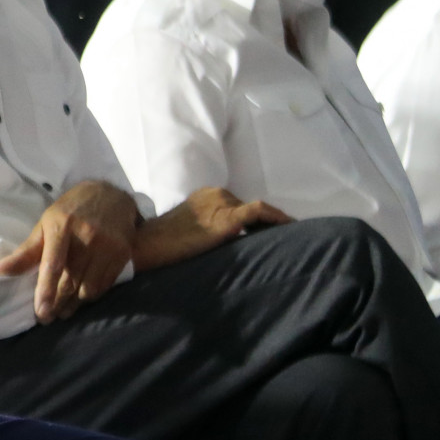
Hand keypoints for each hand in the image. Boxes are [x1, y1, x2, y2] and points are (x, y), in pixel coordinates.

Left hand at [0, 181, 139, 322]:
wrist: (110, 195)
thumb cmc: (71, 210)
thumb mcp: (45, 223)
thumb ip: (26, 251)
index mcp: (61, 226)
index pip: (52, 264)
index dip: (45, 290)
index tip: (40, 312)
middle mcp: (86, 236)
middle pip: (70, 280)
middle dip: (57, 303)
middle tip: (45, 317)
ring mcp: (107, 245)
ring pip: (88, 288)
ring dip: (73, 304)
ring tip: (62, 311)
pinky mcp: (122, 254)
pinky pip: (104, 285)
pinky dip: (91, 296)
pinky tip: (80, 299)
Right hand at [132, 186, 291, 272]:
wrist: (148, 245)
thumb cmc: (163, 244)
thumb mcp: (187, 232)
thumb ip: (205, 231)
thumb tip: (223, 244)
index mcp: (205, 196)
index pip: (237, 206)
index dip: (256, 221)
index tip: (269, 233)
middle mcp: (216, 194)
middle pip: (247, 208)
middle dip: (265, 223)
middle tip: (281, 239)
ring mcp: (222, 203)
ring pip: (257, 211)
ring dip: (273, 223)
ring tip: (291, 237)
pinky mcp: (228, 218)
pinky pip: (260, 212)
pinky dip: (277, 218)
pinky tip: (291, 227)